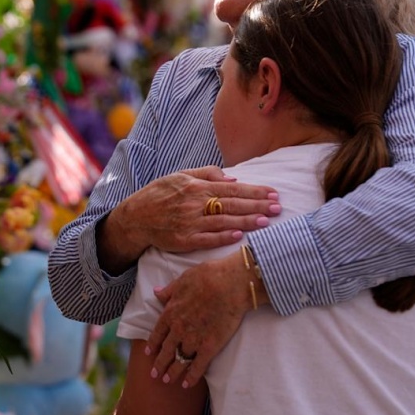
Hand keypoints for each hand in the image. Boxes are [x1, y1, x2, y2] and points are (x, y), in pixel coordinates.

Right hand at [113, 166, 278, 261]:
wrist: (136, 217)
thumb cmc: (159, 195)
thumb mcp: (178, 176)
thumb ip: (205, 174)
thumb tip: (231, 178)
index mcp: (194, 186)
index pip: (231, 189)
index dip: (254, 191)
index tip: (272, 193)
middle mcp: (194, 203)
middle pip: (232, 204)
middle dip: (257, 205)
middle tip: (278, 207)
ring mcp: (190, 223)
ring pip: (224, 221)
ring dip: (246, 221)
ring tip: (266, 221)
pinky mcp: (185, 240)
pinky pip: (208, 239)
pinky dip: (224, 236)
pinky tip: (240, 235)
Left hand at [144, 251, 249, 389]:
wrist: (229, 284)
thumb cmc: (205, 277)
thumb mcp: (181, 280)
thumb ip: (168, 291)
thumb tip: (156, 293)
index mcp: (170, 311)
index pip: (157, 332)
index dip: (153, 344)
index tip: (149, 354)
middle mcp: (179, 328)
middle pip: (166, 350)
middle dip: (159, 363)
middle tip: (154, 374)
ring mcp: (194, 339)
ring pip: (179, 360)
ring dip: (173, 372)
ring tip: (167, 381)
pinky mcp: (210, 346)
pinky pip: (198, 366)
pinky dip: (191, 376)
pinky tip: (187, 384)